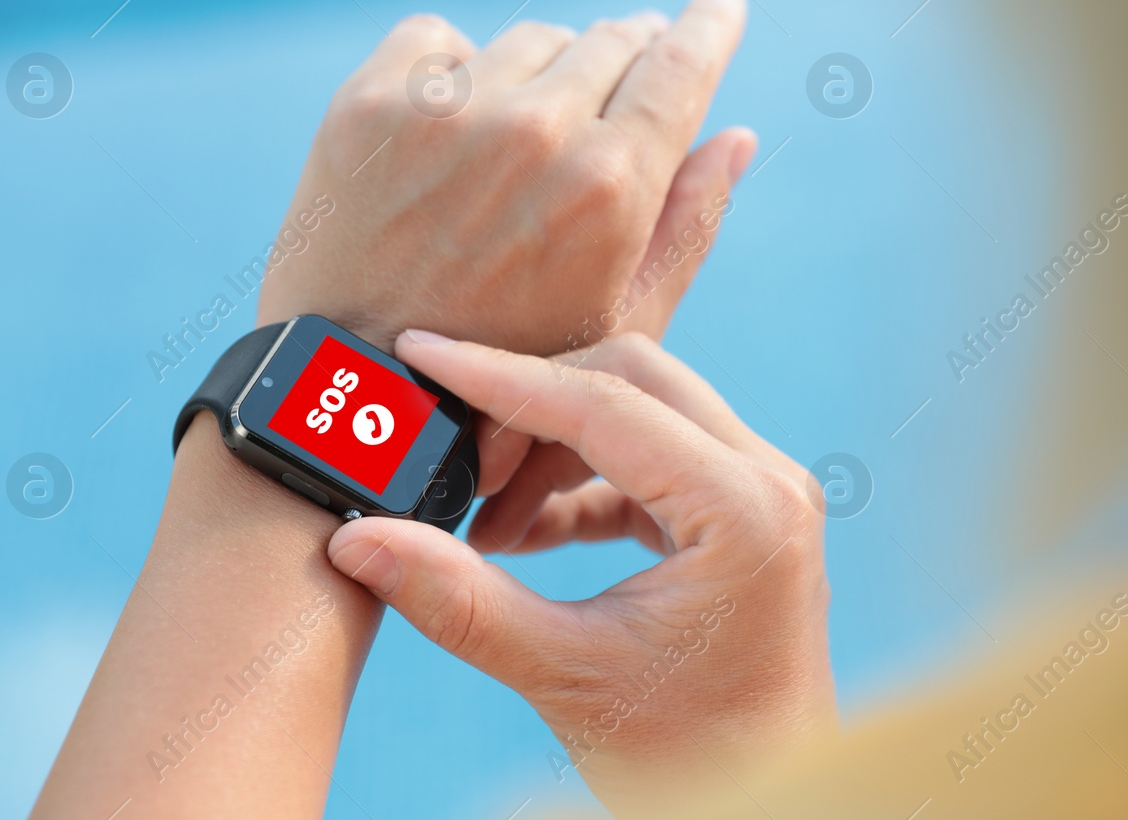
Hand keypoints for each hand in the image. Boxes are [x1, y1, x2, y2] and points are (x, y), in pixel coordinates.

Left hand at [257, 0, 756, 354]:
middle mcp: (534, 130)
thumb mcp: (621, 323)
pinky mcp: (370, 100)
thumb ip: (688, 224)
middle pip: (609, 41)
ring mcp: (445, 109)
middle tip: (611, 94)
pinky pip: (436, 39)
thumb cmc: (508, 372)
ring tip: (517, 144)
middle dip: (625, 59)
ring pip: (530, 42)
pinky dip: (451, 73)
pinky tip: (446, 134)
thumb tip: (738, 137)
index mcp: (611, 186)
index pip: (681, 64)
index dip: (709, 26)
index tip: (720, 2)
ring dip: (539, 77)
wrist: (355, 398)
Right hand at [326, 331, 836, 811]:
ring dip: (550, 450)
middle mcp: (766, 480)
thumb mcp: (566, 674)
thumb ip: (460, 600)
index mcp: (743, 508)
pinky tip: (520, 535)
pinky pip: (649, 462)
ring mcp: (759, 493)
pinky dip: (580, 484)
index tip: (422, 354)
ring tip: (481, 523)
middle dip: (528, 408)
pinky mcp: (740, 514)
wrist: (763, 802)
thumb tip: (360, 540)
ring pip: (638, 412)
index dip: (501, 378)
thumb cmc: (689, 755)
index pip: (606, 402)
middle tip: (454, 460)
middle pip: (629, 380)